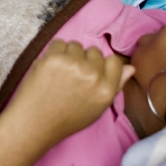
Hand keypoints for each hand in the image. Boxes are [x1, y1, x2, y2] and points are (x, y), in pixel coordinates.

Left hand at [3, 41, 134, 149]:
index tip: (89, 73)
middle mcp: (93, 75)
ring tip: (59, 73)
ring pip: (76, 45)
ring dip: (69, 54)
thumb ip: (114, 86)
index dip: (101, 66)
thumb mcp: (97, 108)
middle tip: (71, 77)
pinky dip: (54, 52)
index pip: (114, 61)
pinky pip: (59, 43)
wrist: (34, 123)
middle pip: (95, 51)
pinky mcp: (54, 58)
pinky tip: (50, 68)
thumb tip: (130, 68)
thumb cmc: (65, 118)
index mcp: (106, 90)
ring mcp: (73, 65)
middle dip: (84, 60)